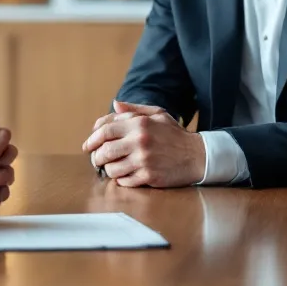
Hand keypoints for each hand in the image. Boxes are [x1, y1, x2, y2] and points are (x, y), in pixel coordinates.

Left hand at [81, 100, 204, 187]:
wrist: (198, 156)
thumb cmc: (175, 135)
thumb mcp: (157, 115)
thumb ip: (134, 110)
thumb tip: (115, 104)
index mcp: (139, 124)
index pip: (105, 129)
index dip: (92, 138)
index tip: (88, 145)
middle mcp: (140, 141)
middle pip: (104, 151)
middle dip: (96, 156)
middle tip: (96, 159)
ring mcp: (144, 160)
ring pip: (112, 168)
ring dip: (108, 170)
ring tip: (111, 168)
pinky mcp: (149, 176)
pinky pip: (125, 181)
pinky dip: (121, 180)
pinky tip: (125, 175)